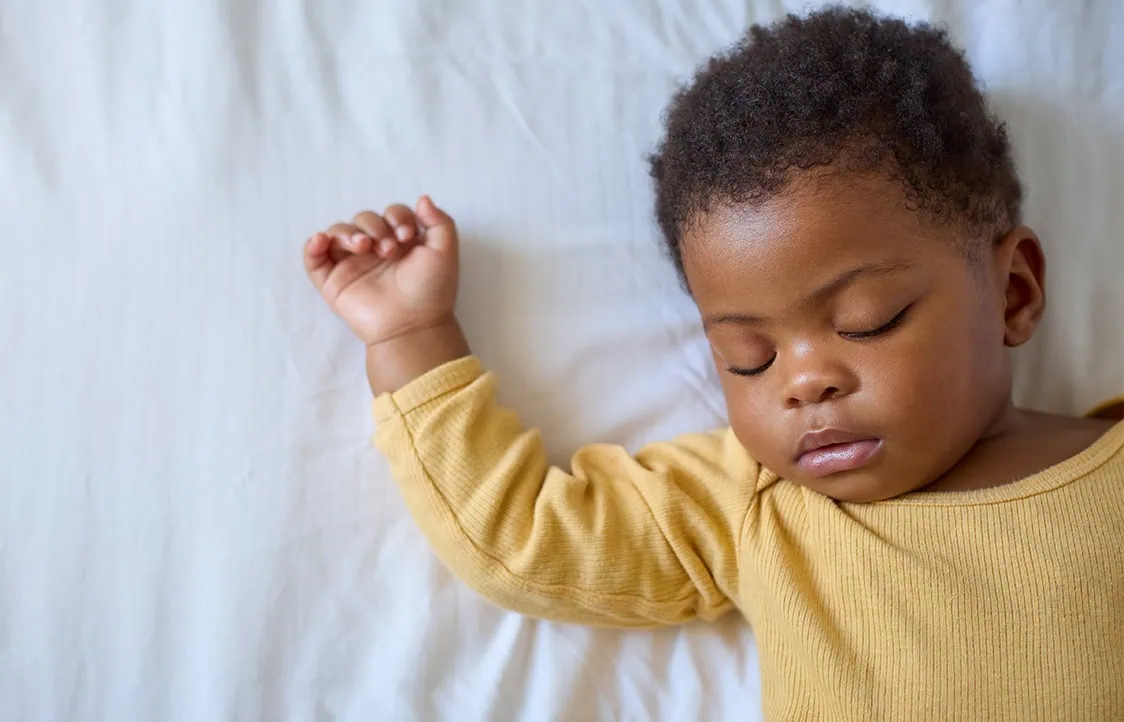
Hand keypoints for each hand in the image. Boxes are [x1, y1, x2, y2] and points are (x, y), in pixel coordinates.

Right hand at [303, 196, 458, 346]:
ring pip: (338, 232)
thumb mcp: (445, 251)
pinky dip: (313, 246)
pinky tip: (321, 241)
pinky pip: (314, 259)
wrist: (414, 324)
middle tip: (388, 249)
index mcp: (400, 241)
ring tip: (362, 246)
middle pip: (363, 219)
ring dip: (348, 232)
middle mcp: (375, 250)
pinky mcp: (334, 282)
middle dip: (374, 226)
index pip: (391, 213)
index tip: (406, 235)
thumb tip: (422, 198)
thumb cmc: (431, 291)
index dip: (397, 216)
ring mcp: (353, 265)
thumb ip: (440, 221)